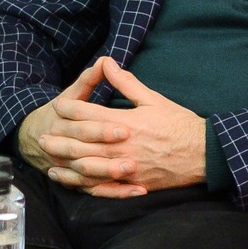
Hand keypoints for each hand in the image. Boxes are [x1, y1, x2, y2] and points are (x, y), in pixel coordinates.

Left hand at [19, 58, 205, 196]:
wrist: (205, 154)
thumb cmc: (179, 124)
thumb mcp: (153, 99)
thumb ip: (126, 82)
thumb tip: (107, 62)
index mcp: (125, 123)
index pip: (89, 116)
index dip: (70, 110)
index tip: (58, 106)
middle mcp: (122, 146)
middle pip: (82, 144)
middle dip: (60, 139)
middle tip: (42, 136)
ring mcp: (127, 167)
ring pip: (89, 167)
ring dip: (66, 164)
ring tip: (50, 161)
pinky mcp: (133, 182)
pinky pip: (104, 186)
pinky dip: (85, 185)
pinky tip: (73, 181)